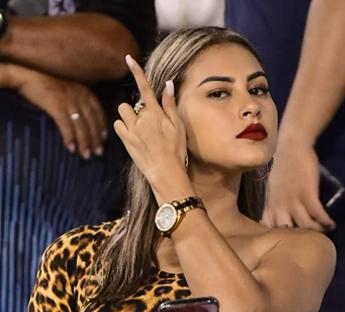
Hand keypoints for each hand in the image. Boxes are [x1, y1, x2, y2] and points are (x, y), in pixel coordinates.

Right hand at [12, 64, 105, 159]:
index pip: (98, 111)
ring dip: (84, 142)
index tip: (104, 138)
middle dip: (96, 138)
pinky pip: (66, 125)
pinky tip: (71, 148)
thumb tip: (82, 117)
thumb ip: (77, 99)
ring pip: (81, 125)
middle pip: (92, 121)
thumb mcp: (67, 88)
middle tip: (98, 152)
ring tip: (86, 155)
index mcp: (84, 91)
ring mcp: (68, 100)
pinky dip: (70, 137)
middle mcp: (79, 96)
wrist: (26, 74)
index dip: (102, 126)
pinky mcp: (56, 105)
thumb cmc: (45, 82)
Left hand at [113, 55, 189, 199]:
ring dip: (128, 118)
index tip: (128, 59)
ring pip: (123, 112)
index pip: (145, 88)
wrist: (166, 172)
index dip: (137, 72)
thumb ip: (171, 105)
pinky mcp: (125, 139)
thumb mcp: (179, 127)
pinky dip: (124, 129)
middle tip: (148, 125)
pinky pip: (118, 125)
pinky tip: (134, 138)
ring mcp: (132, 129)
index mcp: (156, 113)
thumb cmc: (176, 150)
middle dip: (136, 111)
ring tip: (139, 130)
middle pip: (131, 104)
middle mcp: (142, 118)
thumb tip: (168, 85)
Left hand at [262, 140, 335, 231]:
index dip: (278, 235)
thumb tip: (277, 214)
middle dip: (298, 237)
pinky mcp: (308, 194)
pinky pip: (318, 214)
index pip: (270, 226)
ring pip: (305, 225)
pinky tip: (332, 224)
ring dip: (317, 230)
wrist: (292, 146)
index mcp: (272, 202)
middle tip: (309, 238)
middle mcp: (281, 204)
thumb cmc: (283, 165)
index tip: (288, 239)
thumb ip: (275, 200)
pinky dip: (326, 221)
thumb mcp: (273, 186)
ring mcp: (294, 199)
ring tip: (324, 231)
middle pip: (288, 230)